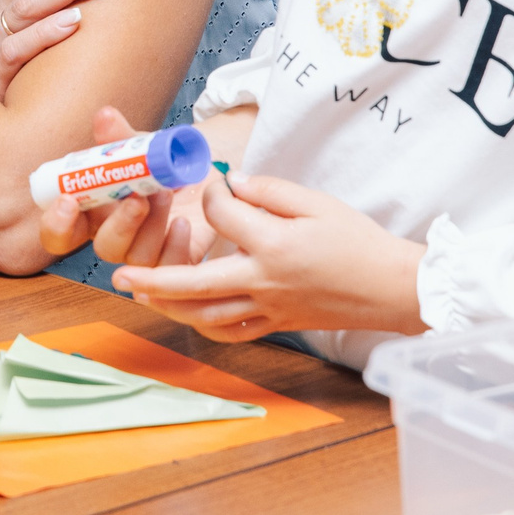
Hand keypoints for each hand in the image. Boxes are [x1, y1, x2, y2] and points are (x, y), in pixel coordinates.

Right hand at [37, 106, 220, 265]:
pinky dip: (175, 247)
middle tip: (136, 199)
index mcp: (95, 212)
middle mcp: (117, 236)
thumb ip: (120, 137)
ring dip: (151, 227)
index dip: (56, 226)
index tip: (67, 201)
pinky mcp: (179, 261)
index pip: (60, 235)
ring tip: (167, 194)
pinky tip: (184, 223)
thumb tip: (105, 116)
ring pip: (139, 258)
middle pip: (104, 249)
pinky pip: (171, 268)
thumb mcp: (141, 146)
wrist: (206, 172)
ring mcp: (147, 252)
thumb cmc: (162, 163)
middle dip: (119, 225)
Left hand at [110, 172, 427, 342]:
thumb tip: (232, 183)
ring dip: (171, 307)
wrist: (393, 287)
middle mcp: (264, 281)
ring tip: (144, 296)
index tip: (216, 182)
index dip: (212, 192)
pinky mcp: (279, 324)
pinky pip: (234, 331)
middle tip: (120, 276)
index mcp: (273, 244)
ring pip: (207, 316)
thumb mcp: (317, 202)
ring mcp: (269, 308)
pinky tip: (192, 316)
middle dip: (153, 279)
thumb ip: (269, 190)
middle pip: (195, 283)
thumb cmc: (359, 241)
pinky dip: (207, 326)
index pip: (221, 215)